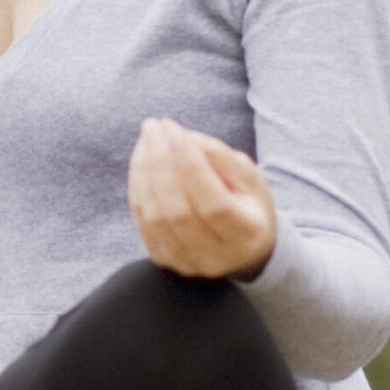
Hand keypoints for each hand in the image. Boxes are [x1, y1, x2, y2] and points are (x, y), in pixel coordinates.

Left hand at [128, 117, 277, 280]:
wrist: (242, 248)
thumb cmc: (247, 205)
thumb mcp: (251, 178)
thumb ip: (222, 157)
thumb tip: (184, 138)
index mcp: (246, 236)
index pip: (213, 204)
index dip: (189, 165)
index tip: (174, 130)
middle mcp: (214, 256)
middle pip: (177, 211)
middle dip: (161, 162)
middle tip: (155, 127)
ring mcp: (185, 262)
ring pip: (154, 216)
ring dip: (144, 170)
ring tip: (148, 137)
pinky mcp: (163, 258)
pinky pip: (142, 219)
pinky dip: (138, 185)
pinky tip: (142, 158)